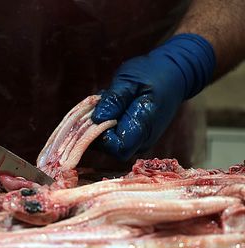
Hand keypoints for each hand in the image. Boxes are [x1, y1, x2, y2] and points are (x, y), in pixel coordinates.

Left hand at [92, 34, 214, 159]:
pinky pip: (113, 135)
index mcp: (144, 127)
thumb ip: (114, 100)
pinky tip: (112, 104)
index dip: (100, 135)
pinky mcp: (134, 136)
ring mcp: (139, 140)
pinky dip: (106, 121)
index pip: (116, 148)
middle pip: (109, 148)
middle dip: (96, 128)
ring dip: (99, 123)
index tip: (96, 114)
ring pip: (108, 143)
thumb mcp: (130, 80)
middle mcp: (142, 140)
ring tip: (107, 100)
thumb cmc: (153, 73)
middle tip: (99, 103)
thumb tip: (97, 119)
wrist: (175, 74)